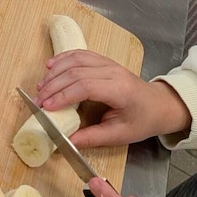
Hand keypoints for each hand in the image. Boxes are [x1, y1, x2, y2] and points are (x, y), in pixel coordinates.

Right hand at [36, 50, 190, 147]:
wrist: (159, 104)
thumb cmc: (142, 120)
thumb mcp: (120, 135)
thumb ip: (92, 137)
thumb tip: (67, 142)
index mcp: (120, 90)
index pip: (85, 86)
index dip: (63, 95)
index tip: (46, 106)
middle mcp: (113, 71)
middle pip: (77, 71)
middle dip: (53, 85)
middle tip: (38, 100)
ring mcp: (108, 63)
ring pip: (76, 59)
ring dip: (56, 71)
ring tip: (41, 85)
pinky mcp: (104, 61)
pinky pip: (81, 54)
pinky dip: (64, 59)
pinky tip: (51, 66)